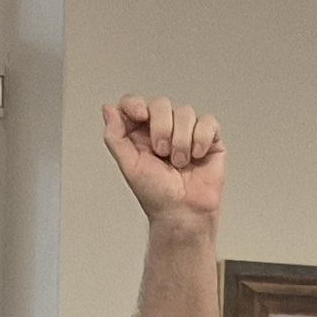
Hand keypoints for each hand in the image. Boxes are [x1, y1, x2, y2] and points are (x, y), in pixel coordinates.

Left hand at [103, 98, 225, 232]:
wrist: (183, 213)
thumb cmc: (157, 196)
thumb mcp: (128, 165)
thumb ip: (115, 136)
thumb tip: (108, 109)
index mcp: (140, 133)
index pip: (134, 103)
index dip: (135, 104)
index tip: (140, 116)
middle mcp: (163, 129)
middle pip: (161, 104)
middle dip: (162, 129)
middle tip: (162, 154)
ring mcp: (186, 132)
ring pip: (185, 112)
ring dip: (181, 140)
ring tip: (180, 162)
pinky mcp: (208, 138)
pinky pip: (207, 122)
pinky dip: (201, 139)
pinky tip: (196, 156)